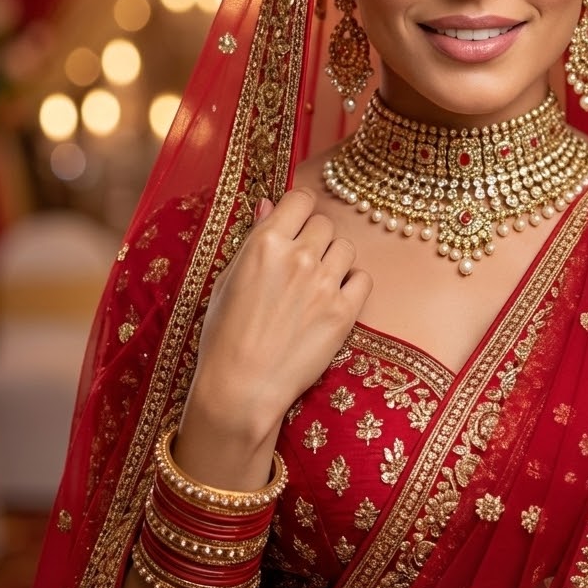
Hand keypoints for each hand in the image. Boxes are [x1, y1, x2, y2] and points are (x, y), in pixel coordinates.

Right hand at [177, 190, 370, 475]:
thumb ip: (255, 238)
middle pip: (324, 223)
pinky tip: (334, 298)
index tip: (297, 224)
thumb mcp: (228, 279)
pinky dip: (352, 284)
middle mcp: (299, 256)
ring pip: (346, 248)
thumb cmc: (224, 335)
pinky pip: (363, 278)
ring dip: (334, 260)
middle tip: (301, 264)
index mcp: (266, 243)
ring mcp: (325, 284)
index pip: (301, 199)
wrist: (240, 388)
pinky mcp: (344, 311)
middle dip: (315, 238)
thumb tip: (270, 204)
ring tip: (315, 285)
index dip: (300, 210)